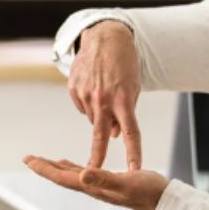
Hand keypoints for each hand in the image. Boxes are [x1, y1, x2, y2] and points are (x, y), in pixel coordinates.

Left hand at [23, 156, 167, 209]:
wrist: (164, 201)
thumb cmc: (148, 192)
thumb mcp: (126, 182)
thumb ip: (104, 179)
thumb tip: (82, 175)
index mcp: (93, 187)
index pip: (63, 177)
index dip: (45, 168)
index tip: (29, 159)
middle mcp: (93, 188)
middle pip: (62, 177)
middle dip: (45, 167)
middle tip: (28, 158)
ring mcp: (101, 186)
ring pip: (72, 175)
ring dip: (56, 168)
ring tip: (44, 160)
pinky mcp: (110, 182)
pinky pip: (85, 174)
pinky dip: (75, 168)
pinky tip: (74, 165)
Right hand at [67, 20, 142, 169]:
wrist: (105, 37)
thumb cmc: (124, 63)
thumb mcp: (132, 87)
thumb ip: (124, 113)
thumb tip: (113, 134)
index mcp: (123, 99)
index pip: (131, 132)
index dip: (133, 152)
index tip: (134, 169)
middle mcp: (103, 98)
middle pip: (100, 134)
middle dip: (96, 156)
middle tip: (91, 172)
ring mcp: (86, 94)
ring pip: (92, 118)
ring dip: (99, 115)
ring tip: (105, 94)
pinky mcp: (73, 88)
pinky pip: (82, 106)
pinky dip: (88, 103)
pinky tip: (93, 88)